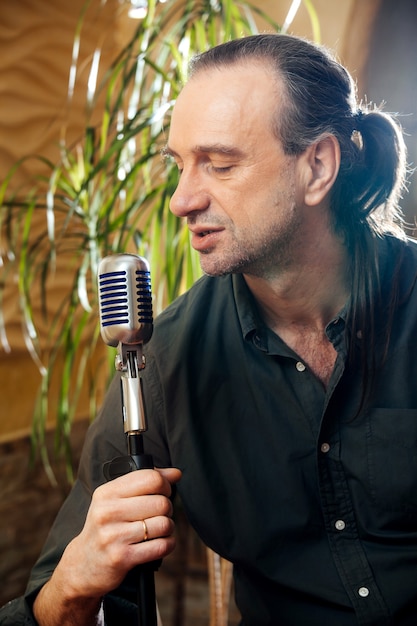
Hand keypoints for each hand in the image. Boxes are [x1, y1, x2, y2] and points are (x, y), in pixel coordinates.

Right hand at [34, 466, 181, 623]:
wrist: (83, 565)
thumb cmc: (106, 527)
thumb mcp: (116, 499)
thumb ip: (145, 482)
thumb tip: (176, 473)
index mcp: (107, 492)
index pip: (150, 478)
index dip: (165, 484)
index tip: (164, 492)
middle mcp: (108, 512)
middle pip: (161, 502)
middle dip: (167, 509)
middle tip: (159, 514)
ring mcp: (113, 536)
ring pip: (163, 524)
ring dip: (168, 528)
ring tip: (158, 530)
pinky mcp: (122, 558)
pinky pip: (161, 546)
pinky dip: (168, 544)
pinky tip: (159, 543)